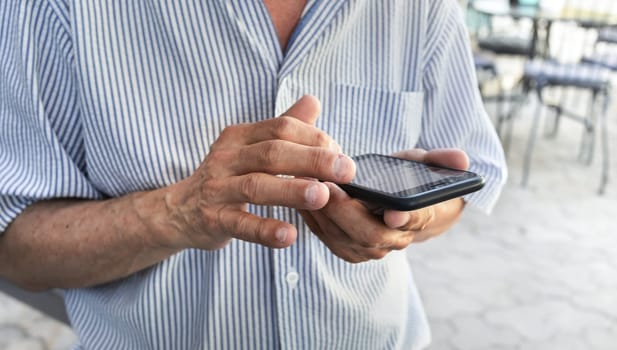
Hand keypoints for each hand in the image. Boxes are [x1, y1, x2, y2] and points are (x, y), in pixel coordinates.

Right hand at [159, 96, 355, 250]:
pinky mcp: (213, 219)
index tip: (340, 152)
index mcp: (240, 137)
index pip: (281, 128)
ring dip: (291, 190)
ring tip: (322, 195)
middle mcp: (226, 158)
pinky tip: (289, 235)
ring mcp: (217, 189)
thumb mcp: (250, 148)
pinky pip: (240, 224)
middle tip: (346, 170)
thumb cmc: (226, 178)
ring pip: (256, 186)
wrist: (179, 211)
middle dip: (312, 159)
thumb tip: (313, 100)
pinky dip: (265, 230)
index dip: (314, 138)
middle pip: (272, 153)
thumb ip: (283, 126)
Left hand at [300, 148, 468, 262]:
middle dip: (348, 213)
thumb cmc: (412, 180)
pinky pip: (329, 239)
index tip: (391, 212)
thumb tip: (462, 159)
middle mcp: (396, 239)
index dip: (405, 219)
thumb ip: (443, 160)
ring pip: (345, 241)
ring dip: (325, 216)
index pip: (415, 222)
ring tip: (308, 189)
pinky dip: (313, 221)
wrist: (400, 207)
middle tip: (329, 188)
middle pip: (371, 236)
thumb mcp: (427, 164)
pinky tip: (301, 199)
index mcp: (420, 218)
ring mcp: (370, 248)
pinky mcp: (347, 248)